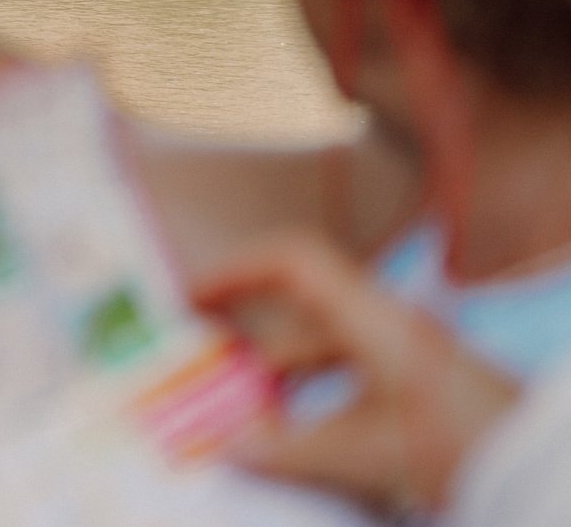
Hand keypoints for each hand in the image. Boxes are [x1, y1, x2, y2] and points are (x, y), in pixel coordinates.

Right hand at [195, 230, 519, 516]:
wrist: (539, 464)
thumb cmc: (463, 444)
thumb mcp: (367, 452)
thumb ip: (289, 451)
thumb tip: (225, 447)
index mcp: (370, 318)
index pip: (291, 263)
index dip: (235, 271)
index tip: (191, 299)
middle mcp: (385, 325)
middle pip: (298, 311)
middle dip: (247, 338)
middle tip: (204, 361)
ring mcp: (405, 354)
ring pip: (323, 349)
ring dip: (280, 376)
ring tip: (243, 414)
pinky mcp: (419, 385)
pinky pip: (348, 376)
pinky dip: (313, 398)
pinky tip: (298, 436)